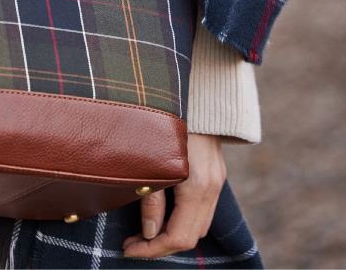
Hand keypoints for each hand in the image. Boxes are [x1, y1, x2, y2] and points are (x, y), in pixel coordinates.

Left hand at [122, 133, 226, 259]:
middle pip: (191, 236)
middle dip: (161, 246)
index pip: (179, 237)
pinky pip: (202, 209)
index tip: (128, 249)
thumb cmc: (166, 121)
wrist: (195, 94)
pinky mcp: (215, 172)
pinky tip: (163, 213)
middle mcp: (212, 187)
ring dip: (173, 234)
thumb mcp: (152, 160)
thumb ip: (152, 199)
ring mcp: (217, 180)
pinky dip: (183, 219)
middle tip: (133, 243)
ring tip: (143, 231)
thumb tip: (148, 233)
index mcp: (198, 187)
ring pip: (199, 225)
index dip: (152, 250)